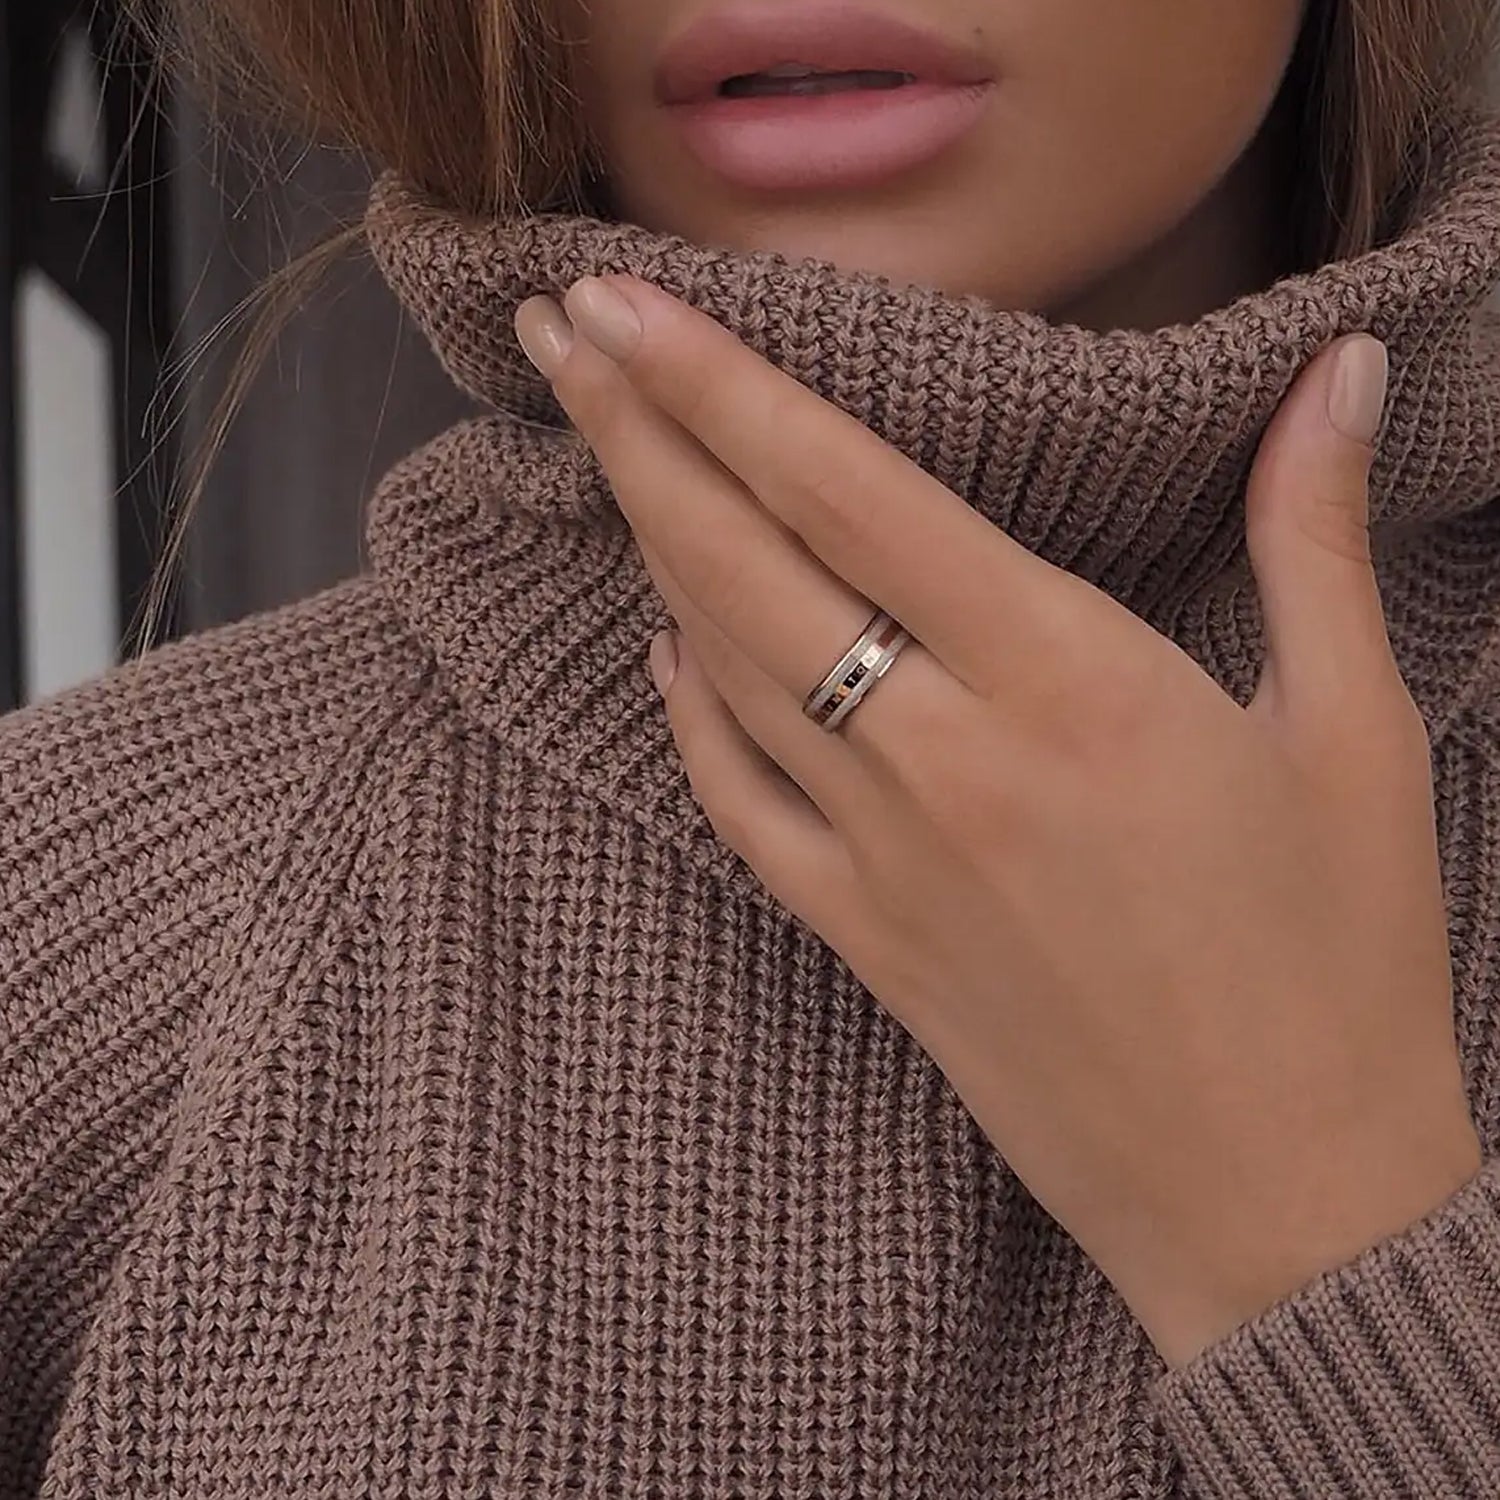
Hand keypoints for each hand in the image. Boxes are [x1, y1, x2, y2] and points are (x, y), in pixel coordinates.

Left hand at [514, 274, 1482, 1369]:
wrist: (1279, 1204)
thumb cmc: (1339, 969)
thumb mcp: (1356, 736)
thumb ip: (1311, 538)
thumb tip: (1330, 372)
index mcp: (1070, 679)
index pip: (851, 491)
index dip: (722, 384)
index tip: (626, 305)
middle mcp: (947, 756)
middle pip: (747, 563)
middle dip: (639, 434)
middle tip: (559, 336)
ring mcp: (884, 858)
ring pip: (724, 670)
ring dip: (652, 550)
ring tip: (601, 451)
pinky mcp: (862, 943)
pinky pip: (739, 808)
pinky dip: (688, 716)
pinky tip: (664, 651)